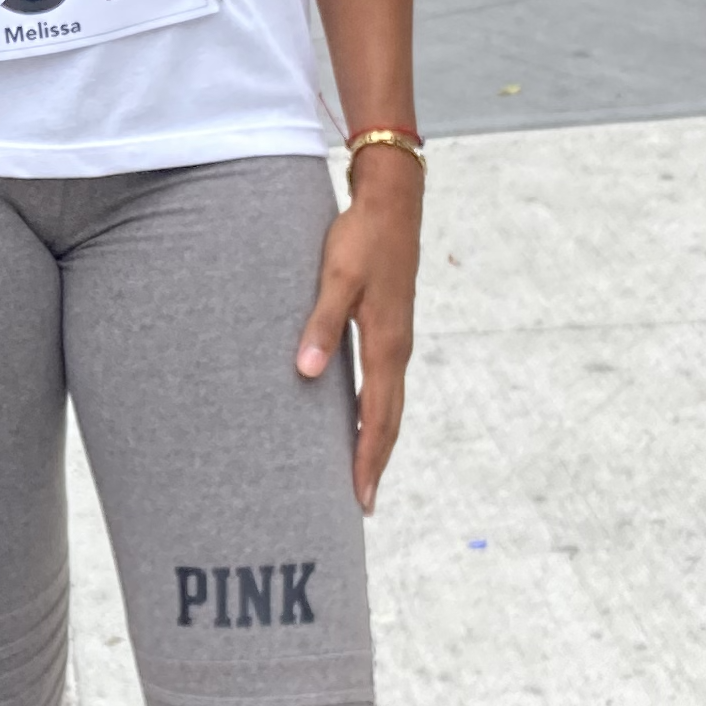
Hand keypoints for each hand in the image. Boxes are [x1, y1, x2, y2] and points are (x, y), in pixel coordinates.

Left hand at [296, 154, 423, 510]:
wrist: (392, 201)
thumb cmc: (361, 238)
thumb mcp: (337, 278)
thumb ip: (321, 325)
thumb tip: (307, 373)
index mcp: (387, 345)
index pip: (380, 418)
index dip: (369, 460)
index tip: (361, 498)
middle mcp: (397, 349)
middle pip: (390, 420)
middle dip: (376, 463)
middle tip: (363, 504)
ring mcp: (396, 339)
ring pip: (390, 403)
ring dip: (378, 440)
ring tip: (362, 473)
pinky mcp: (389, 327)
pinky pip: (384, 383)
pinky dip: (376, 411)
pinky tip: (360, 417)